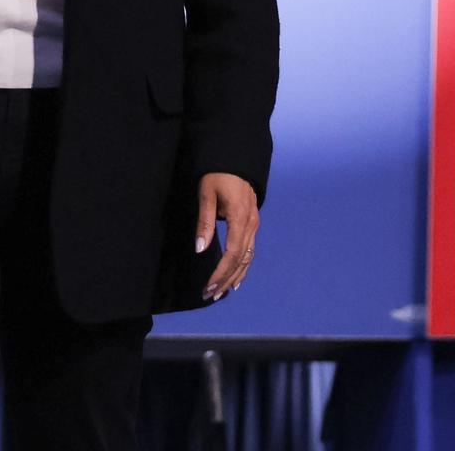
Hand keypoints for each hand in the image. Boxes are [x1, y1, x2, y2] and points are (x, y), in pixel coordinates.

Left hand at [195, 172, 259, 299]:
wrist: (236, 160)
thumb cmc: (217, 175)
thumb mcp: (206, 194)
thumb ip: (204, 222)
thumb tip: (200, 249)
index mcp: (240, 217)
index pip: (232, 254)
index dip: (220, 273)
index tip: (208, 287)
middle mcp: (251, 224)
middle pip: (241, 260)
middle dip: (226, 280)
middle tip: (210, 295)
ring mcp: (254, 224)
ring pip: (248, 258)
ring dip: (235, 277)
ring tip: (221, 292)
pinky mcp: (253, 223)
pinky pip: (250, 250)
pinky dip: (243, 267)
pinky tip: (236, 279)